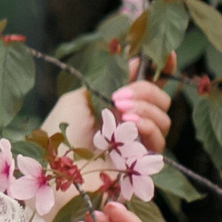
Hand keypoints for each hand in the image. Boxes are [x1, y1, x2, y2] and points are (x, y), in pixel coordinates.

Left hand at [45, 60, 171, 199]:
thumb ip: (110, 80)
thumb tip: (137, 62)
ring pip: (164, 120)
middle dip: (146, 91)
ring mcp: (138, 143)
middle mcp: (131, 122)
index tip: (168, 54)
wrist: (53, 167)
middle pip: (161, 100)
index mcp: (116, 104)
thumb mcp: (80, 97)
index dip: (162, 69)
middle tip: (119, 96)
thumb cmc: (59, 131)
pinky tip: (129, 123)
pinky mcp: (141, 164)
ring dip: (145, 109)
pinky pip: (159, 141)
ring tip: (120, 111)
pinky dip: (147, 127)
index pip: (149, 85)